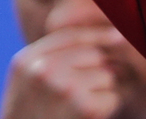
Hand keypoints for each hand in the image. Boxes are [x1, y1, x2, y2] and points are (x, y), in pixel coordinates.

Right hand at [0, 27, 124, 118]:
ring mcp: (65, 88)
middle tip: (77, 96)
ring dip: (101, 92)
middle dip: (97, 70)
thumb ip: (57, 53)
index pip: (72, 35)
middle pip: (95, 54)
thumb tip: (119, 35)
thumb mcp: (28, 79)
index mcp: (26, 60)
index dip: (98, 35)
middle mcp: (43, 70)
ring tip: (75, 109)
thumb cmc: (29, 115)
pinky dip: (105, 109)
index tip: (119, 37)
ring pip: (107, 75)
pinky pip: (112, 97)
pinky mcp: (85, 108)